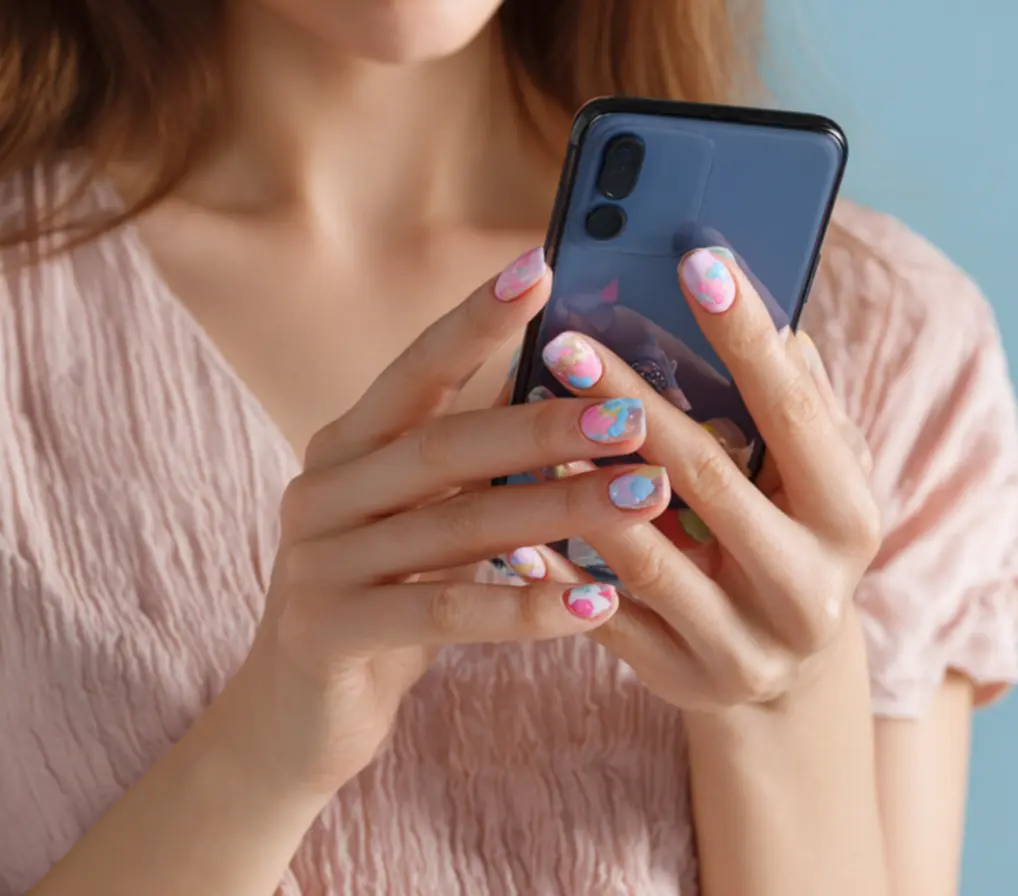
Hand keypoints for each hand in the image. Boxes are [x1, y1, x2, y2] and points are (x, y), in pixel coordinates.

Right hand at [221, 248, 669, 794]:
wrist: (295, 712)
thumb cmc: (388, 594)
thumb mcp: (425, 516)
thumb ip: (473, 460)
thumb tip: (580, 390)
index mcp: (349, 445)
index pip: (418, 369)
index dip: (477, 319)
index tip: (544, 265)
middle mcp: (324, 489)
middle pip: (445, 444)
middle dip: (547, 424)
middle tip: (635, 413)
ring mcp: (317, 561)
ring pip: (455, 526)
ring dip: (560, 509)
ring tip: (645, 498)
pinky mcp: (326, 633)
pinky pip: (442, 613)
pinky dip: (524, 609)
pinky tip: (596, 605)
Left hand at [502, 247, 880, 711]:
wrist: (783, 680)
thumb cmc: (794, 546)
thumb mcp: (818, 483)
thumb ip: (803, 412)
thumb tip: (782, 331)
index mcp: (850, 521)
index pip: (796, 414)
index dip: (747, 338)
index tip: (701, 260)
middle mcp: (806, 590)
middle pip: (707, 479)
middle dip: (633, 401)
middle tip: (567, 341)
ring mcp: (742, 644)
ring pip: (646, 554)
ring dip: (579, 481)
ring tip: (528, 412)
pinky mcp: (680, 677)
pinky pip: (602, 618)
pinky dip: (554, 568)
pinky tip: (509, 520)